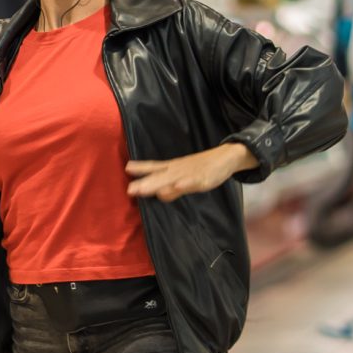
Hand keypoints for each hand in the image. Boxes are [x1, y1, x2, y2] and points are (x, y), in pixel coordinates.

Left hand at [127, 143, 255, 200]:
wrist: (225, 157)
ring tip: (142, 190)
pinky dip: (183, 185)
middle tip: (129, 190)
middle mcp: (177, 169)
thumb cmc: (202, 167)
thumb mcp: (184, 176)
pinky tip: (175, 187)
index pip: (154, 167)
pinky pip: (191, 182)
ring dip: (157, 185)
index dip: (141, 168)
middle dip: (144, 184)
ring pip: (170, 180)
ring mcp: (189, 174)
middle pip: (158, 177)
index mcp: (173, 167)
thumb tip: (158, 195)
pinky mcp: (202, 179)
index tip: (127, 168)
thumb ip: (171, 186)